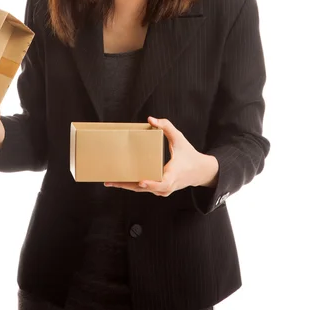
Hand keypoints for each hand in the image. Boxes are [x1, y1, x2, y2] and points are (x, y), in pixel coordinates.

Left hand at [104, 116, 218, 196]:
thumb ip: (167, 127)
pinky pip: (144, 189)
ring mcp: (162, 190)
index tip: (141, 181)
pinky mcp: (159, 190)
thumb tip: (151, 119)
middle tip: (111, 181)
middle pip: (145, 188)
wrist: (200, 172)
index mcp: (173, 174)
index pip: (163, 183)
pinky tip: (119, 181)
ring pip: (142, 190)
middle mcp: (167, 185)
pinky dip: (131, 185)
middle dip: (127, 185)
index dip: (152, 183)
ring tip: (110, 181)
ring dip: (126, 186)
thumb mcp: (180, 139)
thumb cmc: (189, 154)